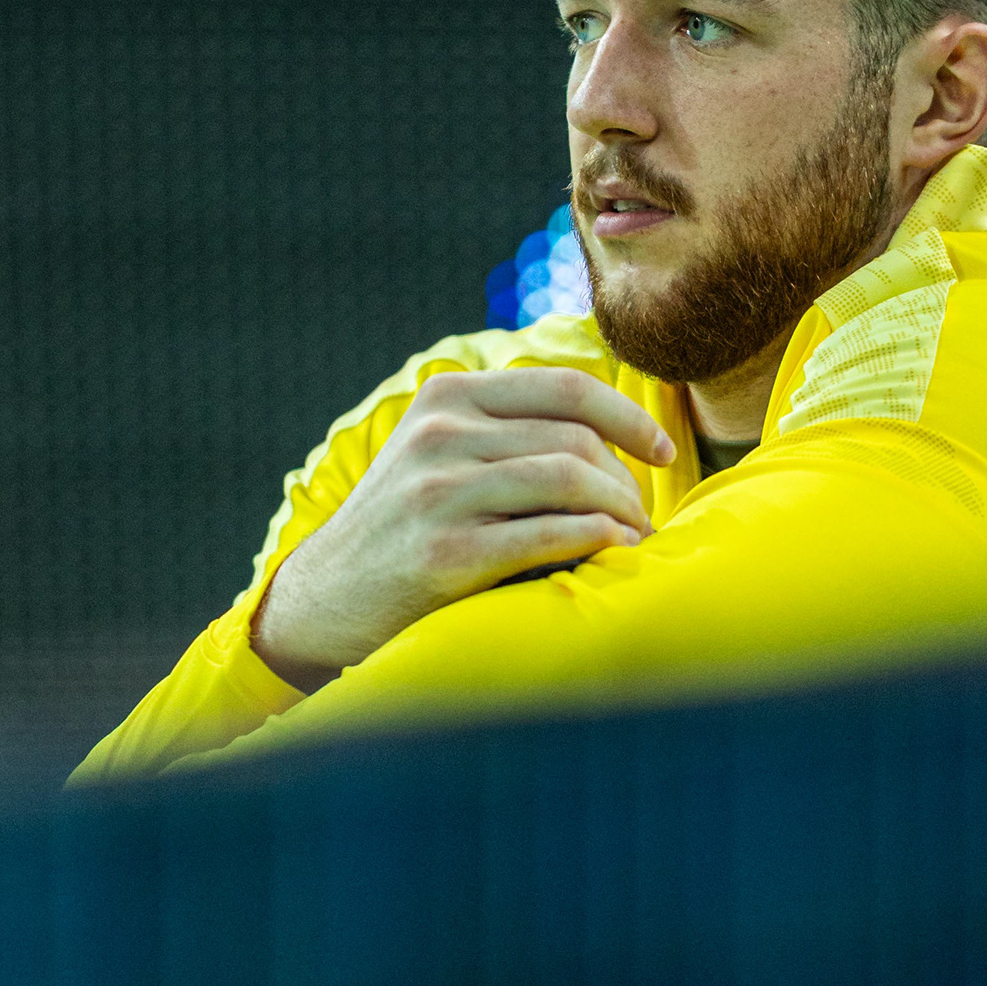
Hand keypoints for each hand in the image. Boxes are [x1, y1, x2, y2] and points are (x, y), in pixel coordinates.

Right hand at [251, 367, 674, 692]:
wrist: (326, 598)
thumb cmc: (405, 527)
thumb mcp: (438, 453)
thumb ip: (505, 429)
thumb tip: (614, 429)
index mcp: (446, 397)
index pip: (565, 387)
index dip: (627, 417)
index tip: (660, 452)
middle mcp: (439, 434)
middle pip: (575, 439)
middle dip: (626, 480)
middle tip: (642, 516)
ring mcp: (439, 493)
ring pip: (570, 482)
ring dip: (620, 512)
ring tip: (633, 537)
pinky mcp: (445, 553)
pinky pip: (550, 535)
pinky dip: (596, 541)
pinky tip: (613, 553)